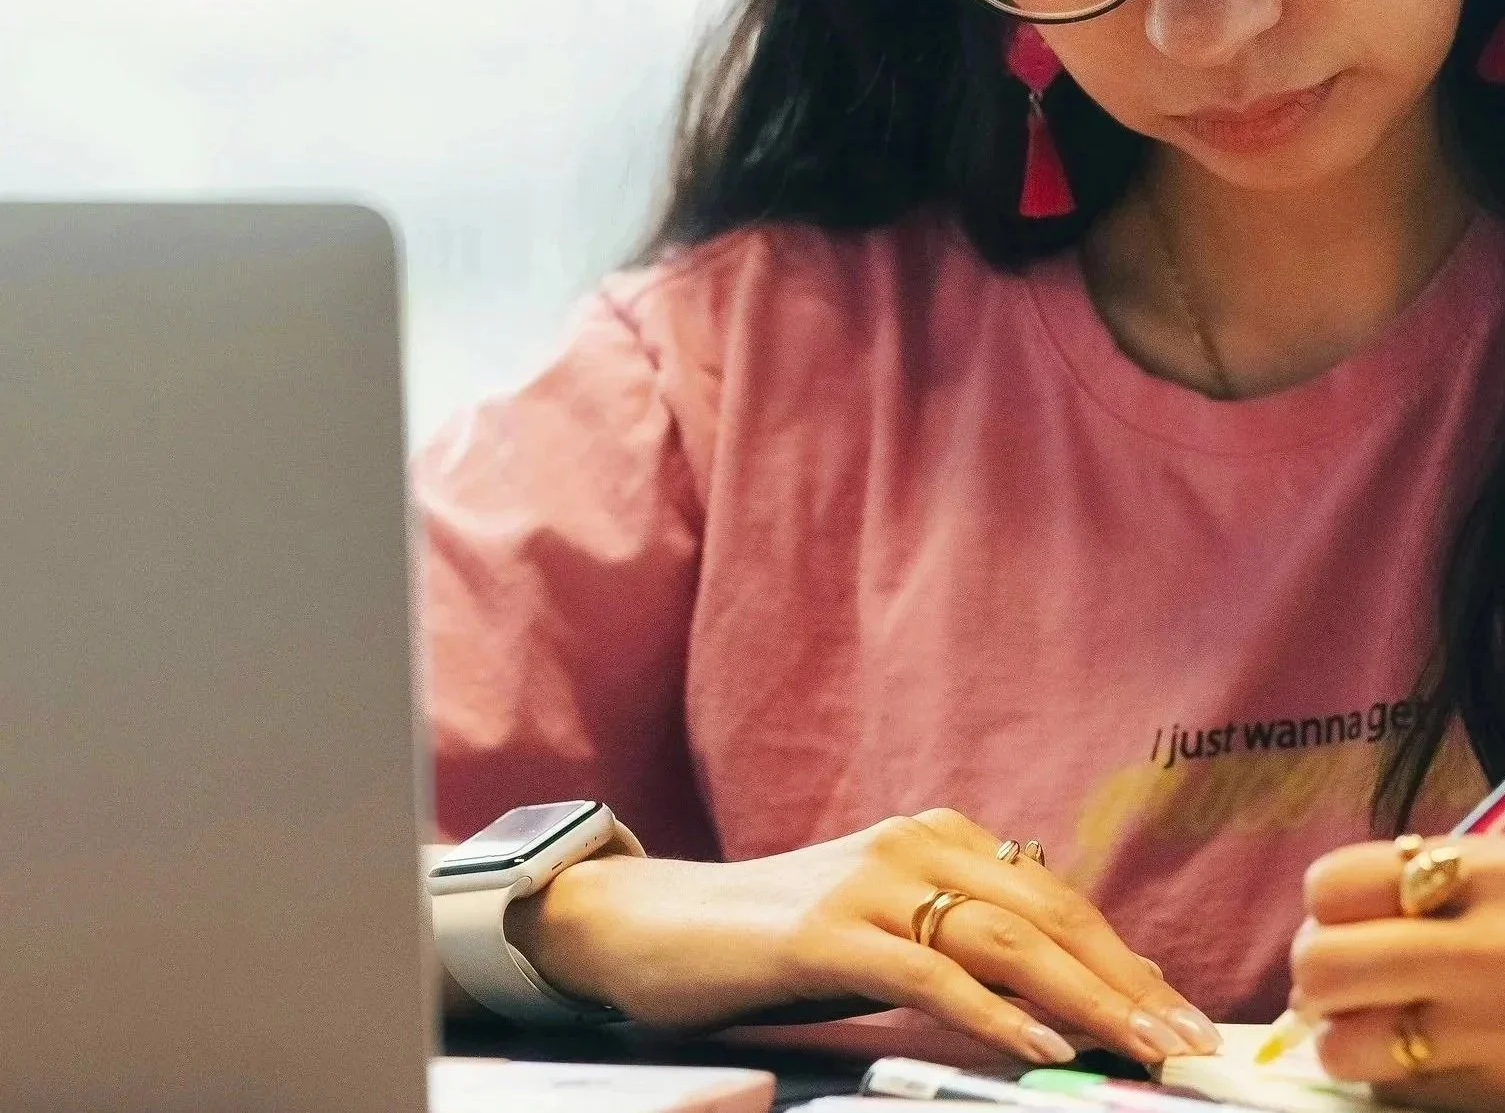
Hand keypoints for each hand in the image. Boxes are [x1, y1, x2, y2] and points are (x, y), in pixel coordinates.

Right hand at [505, 807, 1219, 1065]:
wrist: (664, 924)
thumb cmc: (782, 939)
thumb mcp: (888, 932)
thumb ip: (963, 947)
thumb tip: (1065, 999)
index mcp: (934, 837)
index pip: (1054, 900)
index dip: (1125, 958)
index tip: (1184, 1013)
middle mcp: (912, 844)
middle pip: (1044, 914)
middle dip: (1127, 981)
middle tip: (1191, 1043)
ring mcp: (869, 882)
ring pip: (1001, 938)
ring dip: (1084, 998)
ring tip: (1144, 1049)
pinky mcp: (828, 932)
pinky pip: (928, 972)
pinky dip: (993, 1012)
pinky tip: (1041, 1046)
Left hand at [1291, 836, 1504, 1110]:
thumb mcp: (1500, 870)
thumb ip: (1423, 881)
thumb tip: (1327, 916)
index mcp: (1478, 877)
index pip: (1332, 885)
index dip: (1326, 905)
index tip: (1344, 916)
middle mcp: (1478, 956)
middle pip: (1325, 966)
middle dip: (1318, 974)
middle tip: (1341, 978)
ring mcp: (1492, 1034)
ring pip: (1350, 1049)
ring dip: (1346, 1041)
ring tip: (1374, 1028)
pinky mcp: (1501, 1093)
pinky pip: (1407, 1094)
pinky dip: (1397, 1080)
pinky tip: (1426, 1059)